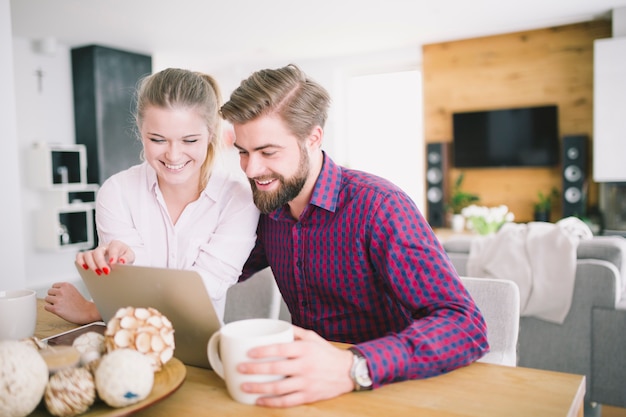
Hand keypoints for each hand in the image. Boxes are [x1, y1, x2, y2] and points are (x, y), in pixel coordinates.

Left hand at [44, 282, 101, 323]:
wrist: (87, 312)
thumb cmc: (81, 303)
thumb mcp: (73, 291)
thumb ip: (64, 289)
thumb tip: (53, 292)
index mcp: (66, 285)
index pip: (53, 286)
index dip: (57, 291)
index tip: (61, 295)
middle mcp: (61, 291)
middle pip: (49, 292)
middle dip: (53, 296)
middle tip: (60, 300)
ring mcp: (58, 300)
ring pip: (47, 299)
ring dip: (51, 302)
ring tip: (59, 305)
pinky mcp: (56, 309)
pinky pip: (46, 307)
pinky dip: (50, 309)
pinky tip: (57, 309)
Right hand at [75, 240, 135, 274]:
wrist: (120, 256)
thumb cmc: (124, 256)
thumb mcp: (130, 256)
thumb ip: (127, 258)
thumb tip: (122, 261)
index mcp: (115, 245)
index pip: (113, 248)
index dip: (112, 255)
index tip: (113, 263)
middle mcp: (104, 247)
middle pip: (98, 252)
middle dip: (101, 263)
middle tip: (106, 272)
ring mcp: (95, 251)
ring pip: (88, 254)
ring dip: (91, 264)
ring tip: (98, 273)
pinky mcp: (89, 256)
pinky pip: (80, 256)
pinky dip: (80, 261)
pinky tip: (85, 268)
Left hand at [237, 325, 354, 406]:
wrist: (347, 372)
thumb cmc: (328, 354)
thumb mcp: (313, 337)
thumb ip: (295, 332)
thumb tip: (278, 326)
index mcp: (305, 350)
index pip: (280, 349)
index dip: (263, 351)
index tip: (249, 352)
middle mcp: (305, 366)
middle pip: (275, 369)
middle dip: (254, 370)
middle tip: (240, 369)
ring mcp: (306, 382)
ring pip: (278, 388)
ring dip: (259, 388)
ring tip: (245, 386)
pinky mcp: (308, 396)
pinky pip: (287, 401)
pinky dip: (271, 402)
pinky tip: (260, 401)